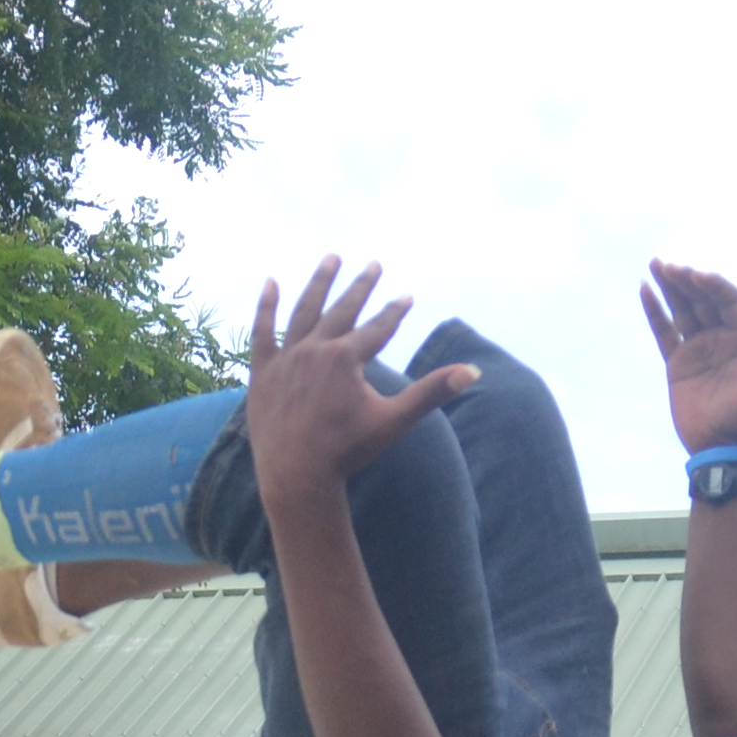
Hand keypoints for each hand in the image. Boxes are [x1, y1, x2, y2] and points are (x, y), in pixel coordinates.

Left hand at [242, 259, 475, 496]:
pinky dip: (266, 306)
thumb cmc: (347, 451)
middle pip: (343, 310)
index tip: (406, 296)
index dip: (395, 312)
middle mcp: (315, 349)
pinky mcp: (263, 371)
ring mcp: (287, 358)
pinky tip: (270, 282)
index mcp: (346, 357)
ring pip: (304, 311)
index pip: (378, 327)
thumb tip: (473, 372)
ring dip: (319, 283)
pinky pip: (262, 332)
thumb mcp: (394, 420)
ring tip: (332, 259)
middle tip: (374, 265)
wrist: (297, 477)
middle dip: (361, 286)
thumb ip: (431, 392)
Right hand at [640, 261, 736, 454]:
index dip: (714, 286)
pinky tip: (645, 289)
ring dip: (670, 287)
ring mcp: (698, 348)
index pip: (729, 301)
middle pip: (703, 299)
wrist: (722, 445)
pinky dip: (654, 311)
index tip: (697, 275)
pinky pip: (664, 331)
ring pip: (682, 309)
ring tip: (656, 264)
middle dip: (688, 281)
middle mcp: (721, 337)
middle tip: (670, 265)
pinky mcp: (677, 362)